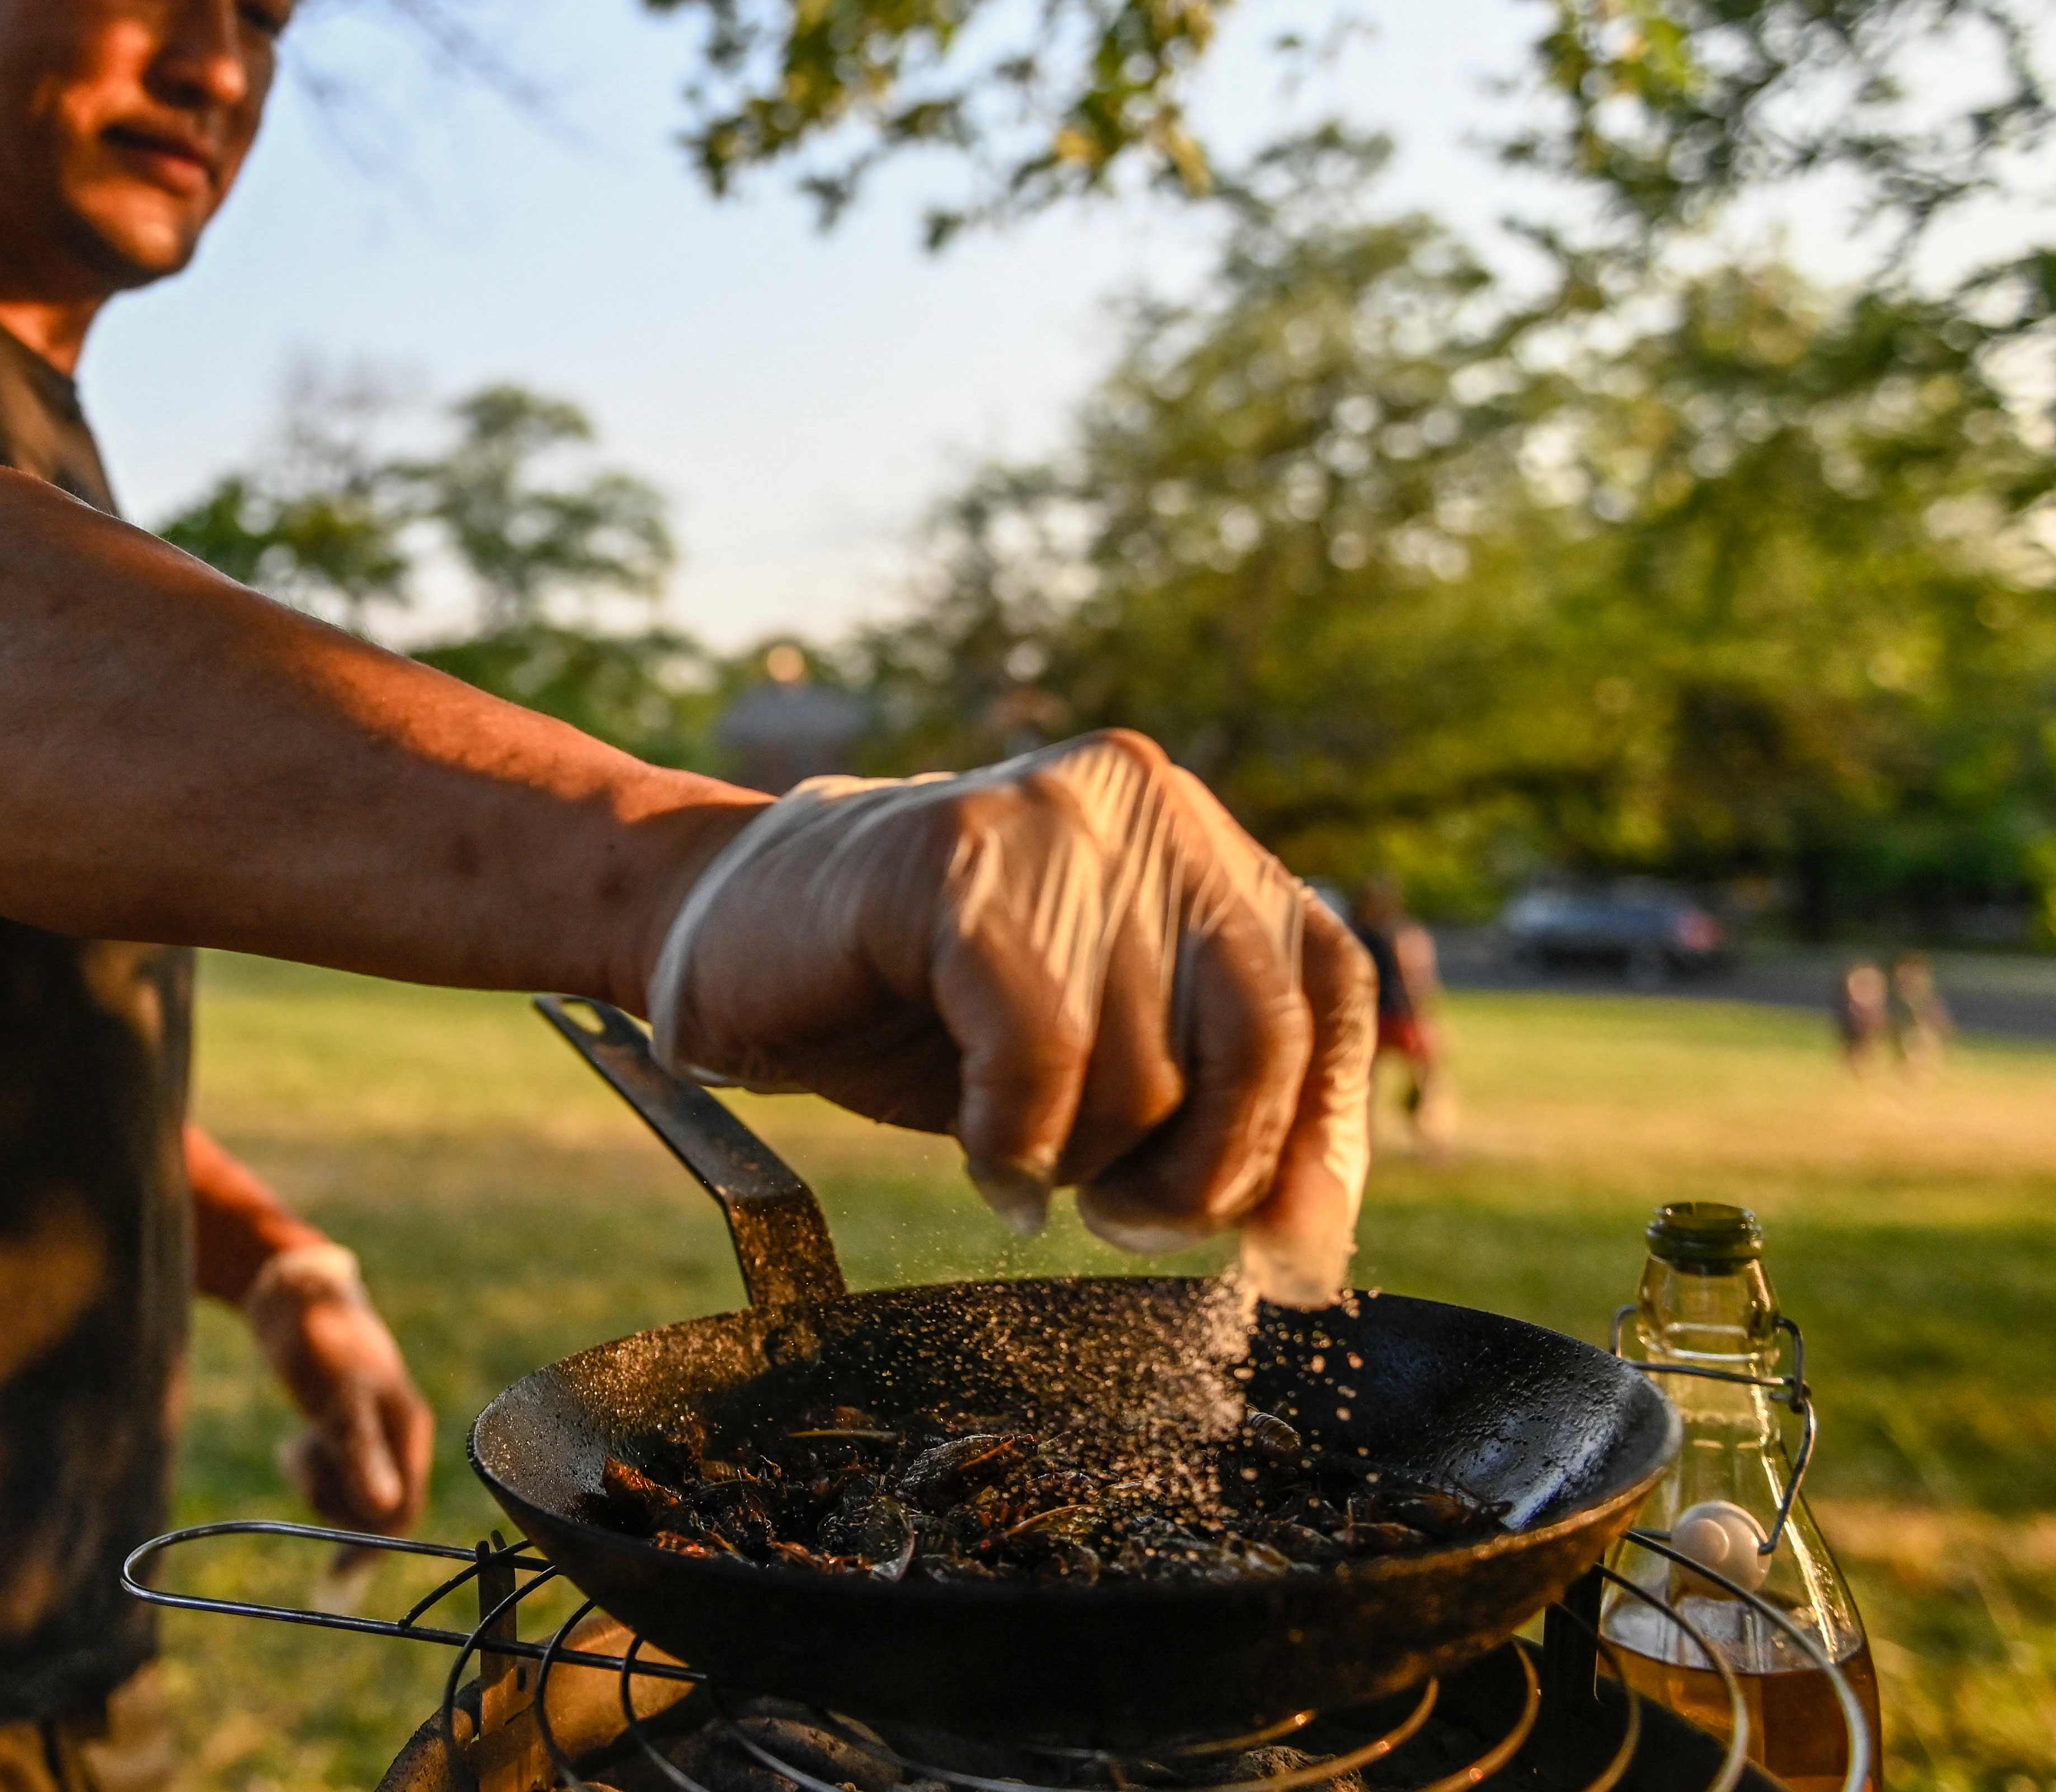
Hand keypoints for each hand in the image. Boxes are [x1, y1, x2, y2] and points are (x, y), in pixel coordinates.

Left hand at [245, 1244, 434, 1535]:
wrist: (290, 1292)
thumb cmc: (320, 1339)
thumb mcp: (340, 1398)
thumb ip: (363, 1452)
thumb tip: (387, 1509)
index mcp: (407, 1428)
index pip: (403, 1510)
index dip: (371, 1546)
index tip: (335, 1577)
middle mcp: (396, 1434)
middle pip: (374, 1508)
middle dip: (333, 1498)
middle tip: (301, 1457)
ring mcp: (371, 1431)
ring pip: (349, 1492)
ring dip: (318, 1481)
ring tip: (297, 1444)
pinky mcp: (345, 1426)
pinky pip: (333, 1472)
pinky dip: (311, 1467)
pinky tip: (296, 1442)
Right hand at [648, 730, 1376, 1304]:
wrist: (726, 932)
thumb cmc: (917, 1009)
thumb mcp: (1097, 1058)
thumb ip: (1211, 1112)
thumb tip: (1309, 1253)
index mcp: (1197, 838)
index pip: (1329, 986)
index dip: (1319, 1130)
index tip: (1282, 1251)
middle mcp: (1146, 803)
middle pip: (1259, 1034)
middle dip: (1204, 1169)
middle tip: (1125, 1221)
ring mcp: (1048, 820)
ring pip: (1145, 1060)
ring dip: (1082, 1156)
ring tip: (1015, 1151)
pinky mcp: (949, 865)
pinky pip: (1036, 1050)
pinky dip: (1013, 1140)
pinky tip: (983, 1160)